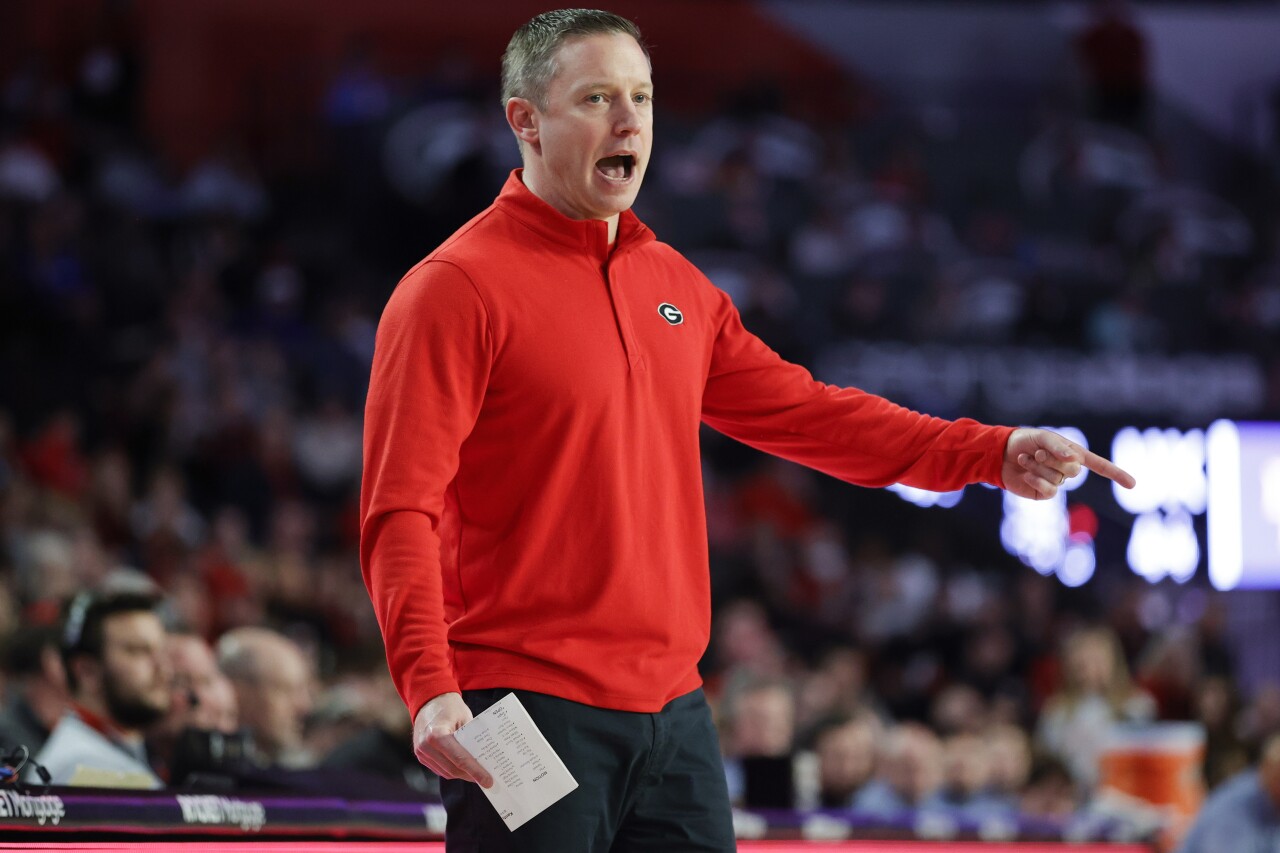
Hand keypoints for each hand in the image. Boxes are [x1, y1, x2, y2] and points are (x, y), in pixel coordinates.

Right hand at [413, 692, 492, 786]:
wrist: (429, 700)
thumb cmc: (449, 707)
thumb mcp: (465, 718)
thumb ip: (472, 738)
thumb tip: (485, 759)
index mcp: (437, 734)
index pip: (459, 759)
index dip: (475, 772)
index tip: (488, 781)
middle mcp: (426, 746)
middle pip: (452, 769)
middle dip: (470, 776)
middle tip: (487, 780)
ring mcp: (421, 752)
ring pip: (446, 772)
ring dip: (462, 775)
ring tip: (477, 776)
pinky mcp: (421, 756)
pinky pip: (439, 769)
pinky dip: (452, 771)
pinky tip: (465, 770)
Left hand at [1002, 427, 1135, 500]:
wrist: (1001, 454)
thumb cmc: (1025, 441)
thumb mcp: (1041, 437)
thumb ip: (1057, 446)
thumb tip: (1072, 459)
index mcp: (1073, 453)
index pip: (1099, 465)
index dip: (1116, 474)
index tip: (1133, 484)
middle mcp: (1068, 469)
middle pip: (1073, 470)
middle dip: (1052, 459)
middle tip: (1037, 453)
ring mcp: (1056, 482)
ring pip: (1057, 479)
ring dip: (1039, 467)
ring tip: (1026, 459)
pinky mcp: (1044, 492)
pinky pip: (1049, 490)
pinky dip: (1036, 480)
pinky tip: (1025, 473)